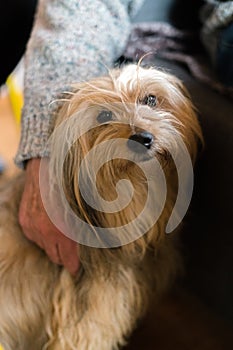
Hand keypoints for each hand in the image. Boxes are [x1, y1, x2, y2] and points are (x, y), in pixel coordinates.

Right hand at [19, 158, 78, 274]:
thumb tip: (105, 244)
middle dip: (65, 256)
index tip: (78, 270)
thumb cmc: (70, 186)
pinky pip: (34, 236)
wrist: (47, 166)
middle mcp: (44, 233)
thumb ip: (89, 229)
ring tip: (62, 231)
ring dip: (53, 244)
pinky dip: (43, 234)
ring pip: (44, 247)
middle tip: (73, 251)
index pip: (68, 261)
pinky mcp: (24, 220)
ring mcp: (31, 227)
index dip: (75, 267)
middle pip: (55, 257)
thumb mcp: (85, 209)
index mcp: (62, 232)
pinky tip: (50, 222)